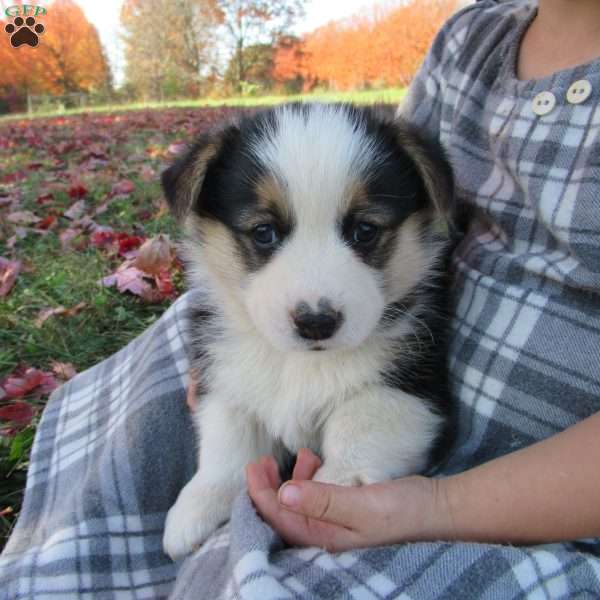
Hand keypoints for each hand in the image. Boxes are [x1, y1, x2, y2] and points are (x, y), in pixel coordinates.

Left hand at [246, 448, 449, 551]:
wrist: (436, 508)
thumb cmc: (402, 509)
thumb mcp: (363, 503)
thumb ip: (324, 499)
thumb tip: (284, 492)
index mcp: (326, 538)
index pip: (281, 519)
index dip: (262, 495)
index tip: (254, 467)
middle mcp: (326, 534)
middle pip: (284, 513)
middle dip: (268, 487)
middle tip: (262, 461)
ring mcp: (336, 523)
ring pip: (299, 503)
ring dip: (290, 480)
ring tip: (299, 455)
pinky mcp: (345, 509)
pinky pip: (316, 495)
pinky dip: (310, 478)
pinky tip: (315, 461)